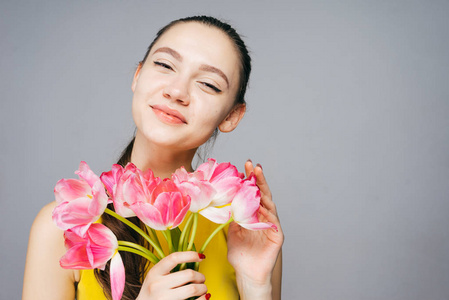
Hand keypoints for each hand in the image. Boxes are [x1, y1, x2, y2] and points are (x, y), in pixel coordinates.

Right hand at [136, 251, 209, 299]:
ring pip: (192, 289)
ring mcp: (163, 298)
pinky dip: (203, 299)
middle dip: (200, 276)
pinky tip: (203, 297)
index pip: (174, 258)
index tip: (201, 256)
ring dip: (203, 288)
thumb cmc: (152, 293)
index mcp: (154, 273)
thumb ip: (168, 269)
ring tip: (202, 289)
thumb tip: (194, 259)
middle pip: (188, 274)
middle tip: (201, 279)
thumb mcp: (154, 277)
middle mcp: (157, 285)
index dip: (190, 255)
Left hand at [227, 161, 283, 294]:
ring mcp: (272, 225)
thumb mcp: (232, 231)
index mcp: (254, 214)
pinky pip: (273, 221)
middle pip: (263, 194)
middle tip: (253, 166)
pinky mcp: (277, 236)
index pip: (253, 193)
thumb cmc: (240, 254)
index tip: (245, 166)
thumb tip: (224, 200)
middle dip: (258, 179)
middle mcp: (265, 216)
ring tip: (257, 178)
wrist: (247, 274)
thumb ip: (232, 216)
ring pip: (269, 204)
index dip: (250, 179)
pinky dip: (268, 212)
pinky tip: (262, 205)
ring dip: (263, 191)